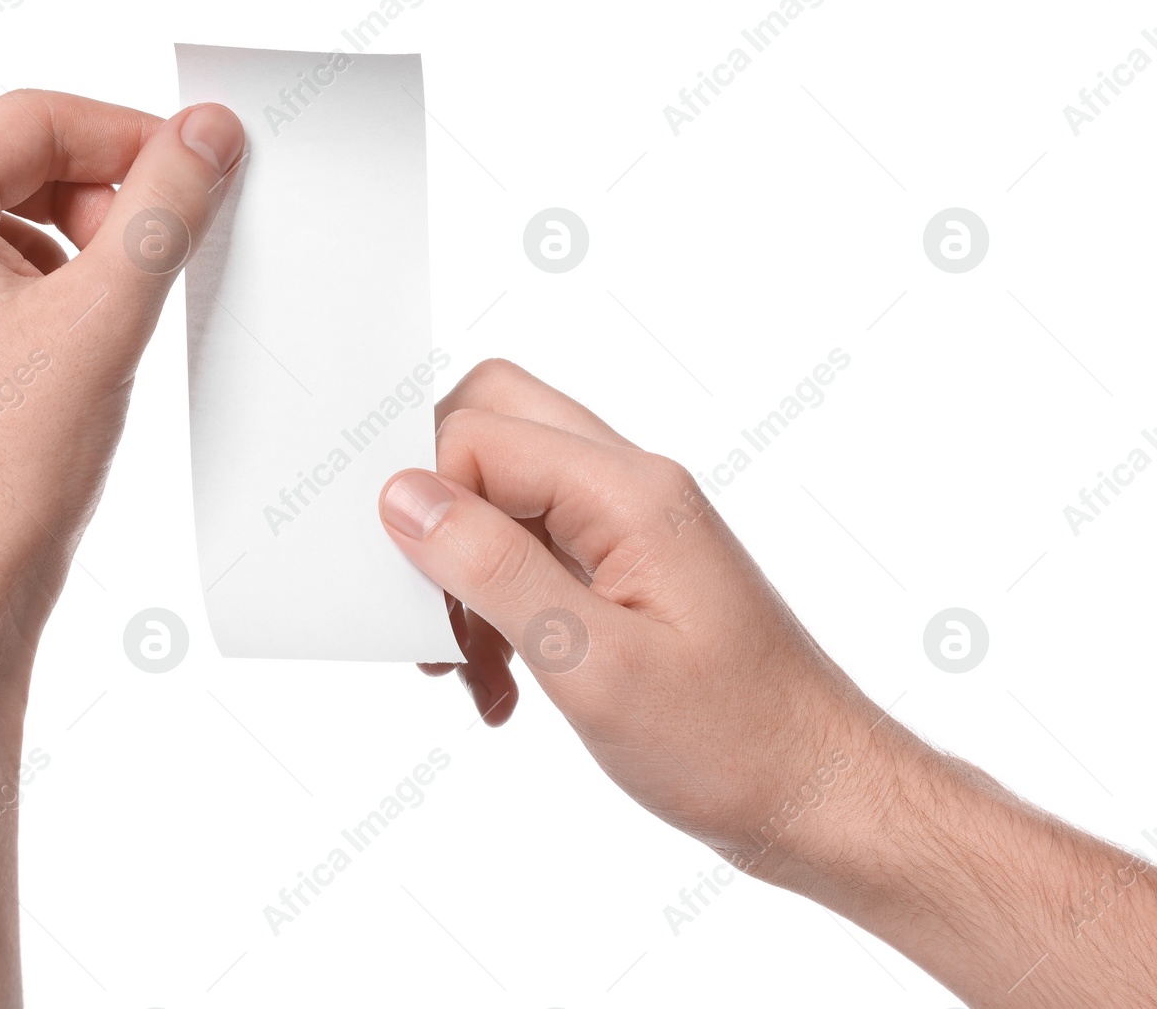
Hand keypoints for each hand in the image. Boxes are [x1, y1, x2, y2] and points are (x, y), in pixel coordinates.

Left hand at [0, 90, 242, 682]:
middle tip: (151, 229)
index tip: (195, 165)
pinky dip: (22, 289)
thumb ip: (161, 210)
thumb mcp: (104, 322)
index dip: (127, 132)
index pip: (29, 118)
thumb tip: (203, 135)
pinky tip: (71, 346)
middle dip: (84, 178)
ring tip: (115, 295)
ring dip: (54, 234)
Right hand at [379, 359, 1156, 1007]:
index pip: (479, 433)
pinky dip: (498, 606)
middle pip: (494, 427)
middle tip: (425, 596)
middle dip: (435, 509)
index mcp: (629, 493)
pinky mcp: (626, 568)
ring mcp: (631, 525)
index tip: (406, 588)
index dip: (422, 502)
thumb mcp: (591, 665)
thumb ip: (494, 569)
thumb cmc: (732, 742)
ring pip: (505, 493)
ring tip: (466, 663)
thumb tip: (404, 497)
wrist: (821, 796)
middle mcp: (631, 488)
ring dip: (465, 571)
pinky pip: (533, 550)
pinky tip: (502, 681)